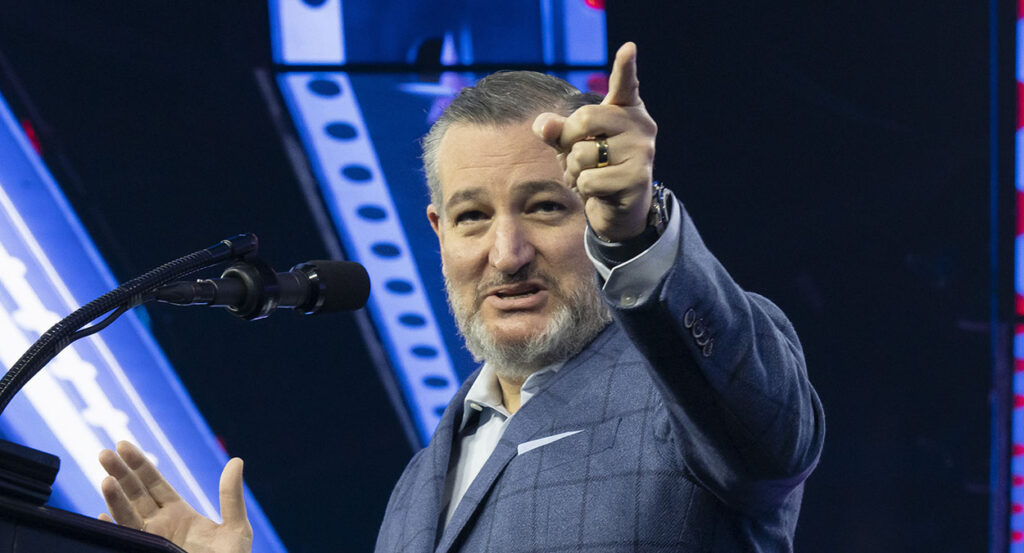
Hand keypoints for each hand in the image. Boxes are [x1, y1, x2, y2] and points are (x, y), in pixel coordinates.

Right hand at [98, 441, 252, 552]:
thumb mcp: (235, 528)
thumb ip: (231, 496)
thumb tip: (236, 461)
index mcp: (179, 514)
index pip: (153, 483)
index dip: (138, 464)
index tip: (123, 445)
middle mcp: (160, 525)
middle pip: (135, 493)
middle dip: (120, 473)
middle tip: (105, 453)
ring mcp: (151, 541)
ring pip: (127, 515)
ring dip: (115, 498)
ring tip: (106, 480)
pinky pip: (124, 541)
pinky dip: (113, 530)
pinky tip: (103, 518)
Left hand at [533, 41, 657, 241]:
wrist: (618, 208)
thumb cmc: (594, 167)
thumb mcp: (570, 144)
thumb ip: (556, 130)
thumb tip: (543, 124)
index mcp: (626, 109)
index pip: (625, 83)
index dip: (625, 66)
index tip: (628, 48)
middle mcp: (641, 125)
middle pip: (585, 117)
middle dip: (568, 140)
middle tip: (576, 155)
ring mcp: (643, 151)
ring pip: (584, 153)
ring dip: (574, 169)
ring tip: (589, 175)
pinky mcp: (638, 178)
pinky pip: (589, 179)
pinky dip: (584, 189)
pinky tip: (599, 190)